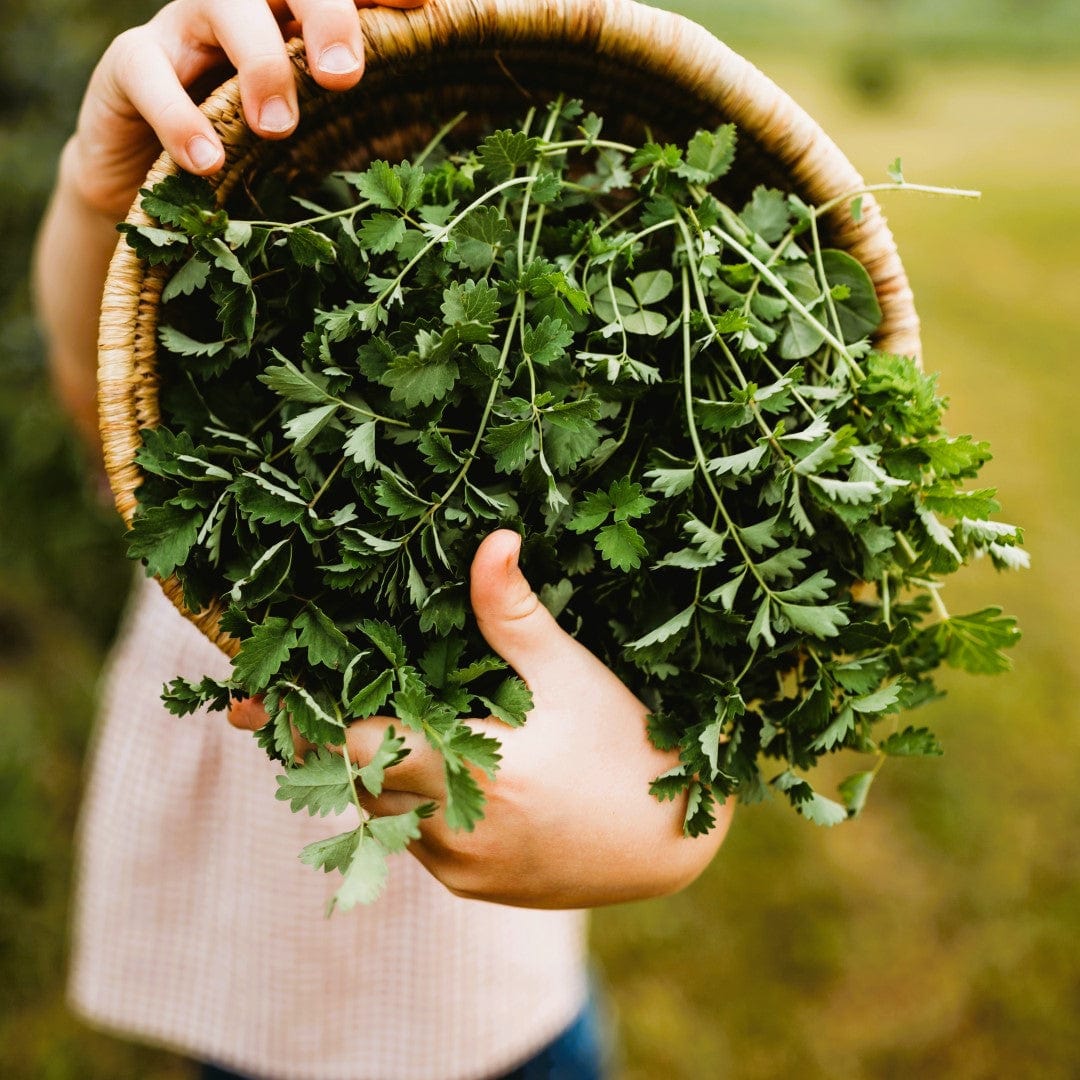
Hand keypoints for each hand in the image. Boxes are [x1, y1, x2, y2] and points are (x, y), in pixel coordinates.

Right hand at [70, 0, 426, 216]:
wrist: (149, 183)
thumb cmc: (244, 155)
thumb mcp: (305, 137)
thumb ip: (346, 122)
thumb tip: (421, 134)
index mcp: (293, 19)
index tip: (423, 4)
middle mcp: (242, 7)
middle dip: (325, 13)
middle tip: (345, 77)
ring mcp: (181, 29)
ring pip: (220, 3)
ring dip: (259, 63)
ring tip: (278, 129)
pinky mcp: (128, 67)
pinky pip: (146, 71)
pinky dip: (177, 117)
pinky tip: (207, 161)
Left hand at [230, 530, 732, 908]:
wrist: (673, 843)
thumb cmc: (628, 748)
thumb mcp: (571, 673)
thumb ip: (514, 613)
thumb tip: (492, 538)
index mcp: (472, 775)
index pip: (355, 747)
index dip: (315, 714)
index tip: (271, 687)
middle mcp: (454, 836)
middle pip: (355, 782)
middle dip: (343, 736)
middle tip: (322, 692)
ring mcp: (461, 871)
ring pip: (379, 817)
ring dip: (375, 771)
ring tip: (386, 722)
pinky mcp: (473, 890)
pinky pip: (412, 845)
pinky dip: (408, 805)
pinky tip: (437, 767)